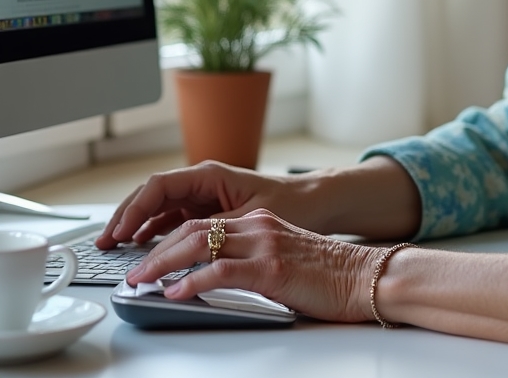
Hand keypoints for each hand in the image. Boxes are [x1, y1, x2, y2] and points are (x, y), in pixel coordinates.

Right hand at [96, 160, 325, 248]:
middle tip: (104, 242)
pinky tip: (141, 245)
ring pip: (159, 208)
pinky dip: (153, 232)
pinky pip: (172, 219)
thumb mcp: (250, 215)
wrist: (316, 201)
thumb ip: (215, 227)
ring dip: (135, 225)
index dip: (135, 208)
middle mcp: (202, 181)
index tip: (119, 231)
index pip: (160, 185)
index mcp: (210, 174)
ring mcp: (203, 196)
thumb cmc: (291, 202)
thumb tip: (184, 241)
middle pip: (152, 195)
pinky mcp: (208, 211)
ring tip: (114, 247)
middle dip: (126, 216)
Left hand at [125, 209, 380, 321]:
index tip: (148, 258)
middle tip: (133, 270)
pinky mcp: (271, 267)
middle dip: (156, 249)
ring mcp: (264, 244)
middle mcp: (259, 226)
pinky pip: (220, 271)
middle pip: (194, 229)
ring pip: (199, 245)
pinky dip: (191, 282)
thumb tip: (217, 280)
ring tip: (140, 281)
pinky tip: (175, 293)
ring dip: (162, 264)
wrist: (365, 276)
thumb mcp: (285, 258)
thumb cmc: (331, 275)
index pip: (203, 223)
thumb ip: (253, 260)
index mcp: (261, 222)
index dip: (170, 240)